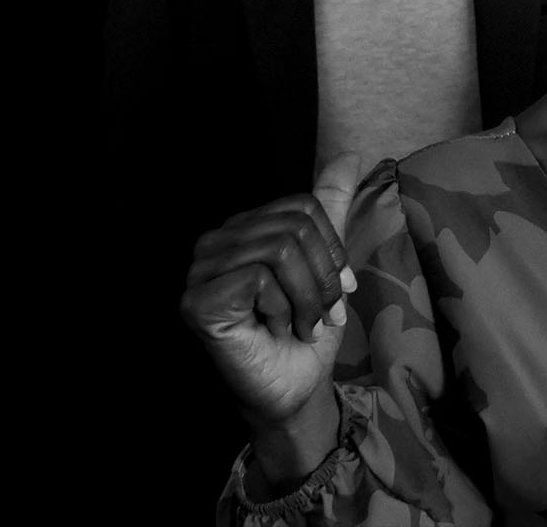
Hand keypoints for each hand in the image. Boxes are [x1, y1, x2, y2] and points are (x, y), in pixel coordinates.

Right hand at [180, 153, 374, 431]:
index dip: (331, 250)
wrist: (295, 391)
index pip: (302, 206)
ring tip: (300, 325)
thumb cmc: (307, 331)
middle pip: (295, 226)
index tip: (338, 292)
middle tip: (321, 316)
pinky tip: (273, 330)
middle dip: (323, 278)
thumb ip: (331, 210)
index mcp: (245, 229)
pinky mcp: (197, 300)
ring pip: (282, 250)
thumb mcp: (327, 265)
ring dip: (307, 298)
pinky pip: (261, 278)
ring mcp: (201, 270)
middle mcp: (216, 242)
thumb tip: (349, 156)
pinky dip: (283, 309)